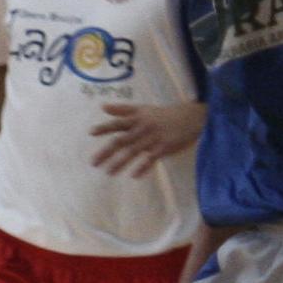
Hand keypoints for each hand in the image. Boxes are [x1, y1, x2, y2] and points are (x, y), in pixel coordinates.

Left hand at [89, 101, 204, 175]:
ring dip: (120, 162)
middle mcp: (143, 128)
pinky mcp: (165, 147)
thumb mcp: (143, 109)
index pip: (117, 123)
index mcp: (136, 119)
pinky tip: (134, 176)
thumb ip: (122, 110)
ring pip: (134, 151)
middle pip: (122, 140)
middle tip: (93, 163)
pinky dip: (143, 167)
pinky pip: (152, 158)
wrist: (192, 117)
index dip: (105, 128)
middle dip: (107, 152)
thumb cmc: (162, 115)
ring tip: (108, 172)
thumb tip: (102, 107)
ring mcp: (154, 138)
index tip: (91, 133)